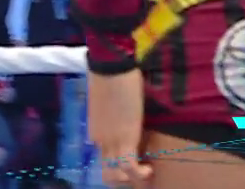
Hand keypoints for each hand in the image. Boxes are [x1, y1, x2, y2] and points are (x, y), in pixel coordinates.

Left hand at [89, 71, 152, 186]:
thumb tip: (121, 114)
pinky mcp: (125, 139)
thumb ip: (111, 114)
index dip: (120, 162)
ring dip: (132, 178)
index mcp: (96, 131)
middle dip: (123, 177)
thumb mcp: (107, 100)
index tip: (136, 158)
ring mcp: (110, 141)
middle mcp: (100, 140)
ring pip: (116, 174)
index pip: (105, 157)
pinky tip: (149, 168)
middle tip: (140, 170)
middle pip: (108, 172)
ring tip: (146, 171)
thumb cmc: (109, 74)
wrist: (111, 66)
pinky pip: (129, 167)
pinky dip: (140, 173)